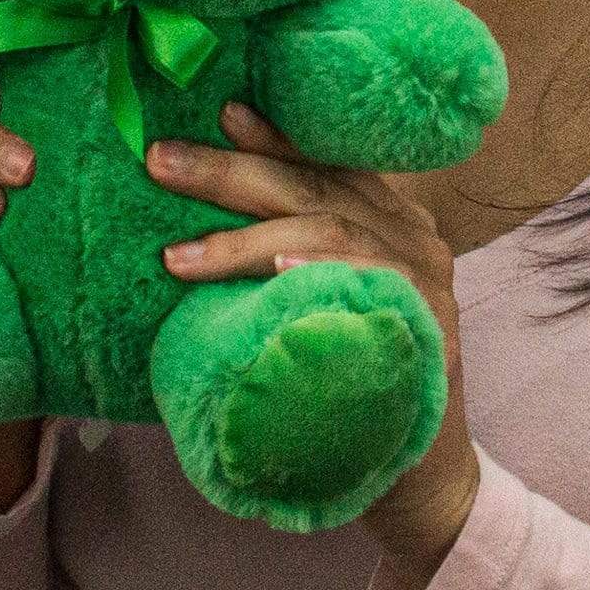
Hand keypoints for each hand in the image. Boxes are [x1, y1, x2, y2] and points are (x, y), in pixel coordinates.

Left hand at [147, 101, 480, 578]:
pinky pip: (376, 290)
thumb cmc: (350, 386)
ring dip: (250, 239)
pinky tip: (284, 272)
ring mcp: (427, 287)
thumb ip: (282, 266)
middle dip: (234, 172)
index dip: (274, 134)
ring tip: (179, 255)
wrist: (419, 480)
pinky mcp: (428, 337)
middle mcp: (417, 241)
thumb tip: (187, 236)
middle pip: (318, 188)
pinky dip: (325, 273)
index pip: (328, 162)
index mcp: (391, 223)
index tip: (217, 110)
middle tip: (161, 162)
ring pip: (334, 232)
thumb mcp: (315, 308)